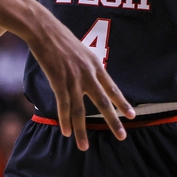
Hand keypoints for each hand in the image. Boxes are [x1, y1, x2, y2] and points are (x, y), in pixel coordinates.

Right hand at [24, 15, 133, 150]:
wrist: (44, 30)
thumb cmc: (60, 38)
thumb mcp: (81, 50)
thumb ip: (87, 66)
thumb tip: (92, 76)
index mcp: (95, 65)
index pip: (113, 88)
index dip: (122, 103)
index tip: (132, 115)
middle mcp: (88, 74)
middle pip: (102, 102)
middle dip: (113, 121)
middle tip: (122, 136)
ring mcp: (73, 79)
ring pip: (80, 110)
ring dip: (82, 130)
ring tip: (84, 147)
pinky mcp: (58, 81)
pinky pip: (63, 105)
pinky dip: (65, 120)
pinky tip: (66, 132)